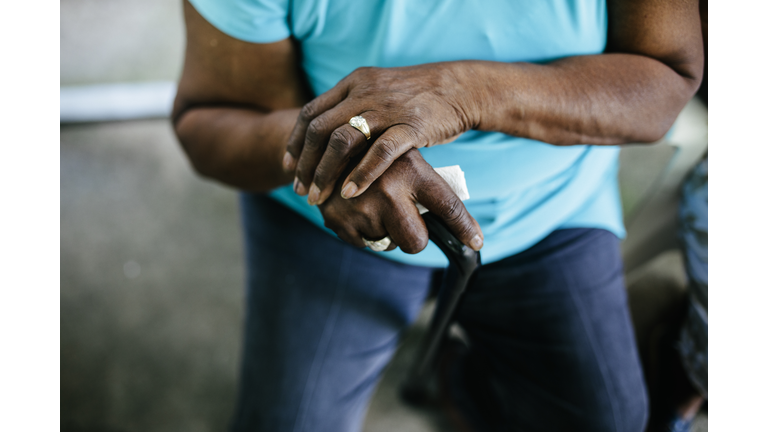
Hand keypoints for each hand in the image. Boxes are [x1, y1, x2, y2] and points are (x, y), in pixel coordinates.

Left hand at [283, 64, 476, 205]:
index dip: (295, 142)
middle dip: (305, 164)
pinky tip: (350, 193)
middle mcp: (365, 92)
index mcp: (354, 83)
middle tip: (299, 190)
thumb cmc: (418, 97)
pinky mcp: (410, 125)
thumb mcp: (378, 92)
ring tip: (318, 196)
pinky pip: (380, 152)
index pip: (312, 112)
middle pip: (321, 130)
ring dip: (326, 173)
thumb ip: (354, 107)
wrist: (460, 87)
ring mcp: (387, 108)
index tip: (288, 166)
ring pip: (343, 141)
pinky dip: (361, 174)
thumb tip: (330, 135)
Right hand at [318, 149, 483, 252]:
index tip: (476, 243)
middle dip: (415, 237)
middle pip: (417, 241)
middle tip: (407, 222)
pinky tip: (358, 210)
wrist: (324, 145)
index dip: (464, 228)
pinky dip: (364, 232)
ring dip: (386, 232)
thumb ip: (425, 185)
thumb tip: (458, 221)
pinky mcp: (339, 220)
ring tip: (375, 206)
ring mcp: (362, 207)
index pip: (447, 206)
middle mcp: (388, 188)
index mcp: (411, 169)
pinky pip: (364, 244)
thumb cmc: (377, 154)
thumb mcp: (405, 158)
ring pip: (389, 244)